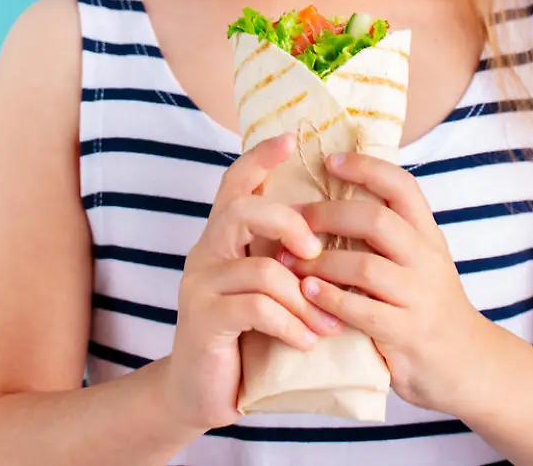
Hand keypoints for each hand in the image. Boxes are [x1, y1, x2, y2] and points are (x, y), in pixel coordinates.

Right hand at [162, 134, 340, 430]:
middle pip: (242, 210)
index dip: (261, 158)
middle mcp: (205, 253)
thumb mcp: (267, 292)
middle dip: (288, 223)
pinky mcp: (203, 320)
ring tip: (327, 325)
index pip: (236, 183)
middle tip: (316, 252)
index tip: (292, 139)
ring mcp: (200, 286)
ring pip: (260, 267)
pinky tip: (305, 342)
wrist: (203, 393)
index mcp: (223, 240)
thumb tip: (333, 235)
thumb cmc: (245, 338)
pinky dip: (290, 324)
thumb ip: (285, 262)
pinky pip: (256, 308)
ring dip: (304, 298)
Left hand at [281, 152, 496, 413]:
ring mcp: (420, 297)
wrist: (468, 364)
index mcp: (428, 235)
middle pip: (377, 220)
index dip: (365, 167)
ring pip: (365, 266)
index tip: (328, 161)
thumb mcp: (417, 262)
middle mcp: (427, 260)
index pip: (402, 186)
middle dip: (327, 215)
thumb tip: (331, 195)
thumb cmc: (426, 306)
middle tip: (292, 218)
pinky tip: (305, 292)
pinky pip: (361, 311)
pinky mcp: (407, 333)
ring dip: (319, 261)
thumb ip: (385, 235)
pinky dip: (328, 299)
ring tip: (288, 260)